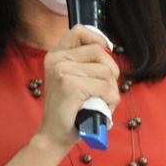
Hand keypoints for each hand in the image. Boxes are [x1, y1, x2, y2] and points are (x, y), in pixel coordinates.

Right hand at [32, 25, 120, 150]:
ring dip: (111, 91)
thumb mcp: (72, 78)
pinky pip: (105, 87)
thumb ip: (84, 62)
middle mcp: (56, 60)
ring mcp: (63, 71)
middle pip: (99, 52)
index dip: (97, 38)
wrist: (54, 135)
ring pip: (106, 72)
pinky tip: (100, 109)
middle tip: (104, 89)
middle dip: (110, 71)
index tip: (105, 50)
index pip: (79, 31)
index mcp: (55, 55)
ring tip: (99, 103)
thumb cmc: (69, 109)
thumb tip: (106, 47)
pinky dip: (110, 101)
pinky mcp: (71, 85)